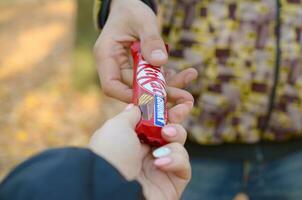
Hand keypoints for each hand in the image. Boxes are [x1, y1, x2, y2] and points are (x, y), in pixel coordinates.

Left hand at [89, 105, 190, 199]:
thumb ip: (130, 115)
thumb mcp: (116, 127)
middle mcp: (147, 155)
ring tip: (159, 150)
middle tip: (173, 122)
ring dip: (174, 142)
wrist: (110, 188)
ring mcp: (160, 169)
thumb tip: (135, 106)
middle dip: (175, 126)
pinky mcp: (172, 183)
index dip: (166, 114)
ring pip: (180, 147)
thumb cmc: (110, 154)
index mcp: (133, 141)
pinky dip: (176, 160)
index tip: (176, 104)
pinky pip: (184, 166)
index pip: (155, 124)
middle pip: (171, 134)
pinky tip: (160, 164)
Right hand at [94, 0, 197, 122]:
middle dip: (159, 93)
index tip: (153, 99)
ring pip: (146, 86)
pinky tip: (186, 74)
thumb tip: (160, 61)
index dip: (129, 96)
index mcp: (106, 55)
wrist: (130, 7)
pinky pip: (153, 79)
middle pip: (133, 89)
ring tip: (190, 78)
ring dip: (168, 87)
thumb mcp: (142, 20)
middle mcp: (114, 66)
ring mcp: (126, 69)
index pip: (111, 85)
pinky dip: (169, 78)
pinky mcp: (138, 69)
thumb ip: (151, 39)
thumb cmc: (132, 11)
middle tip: (184, 96)